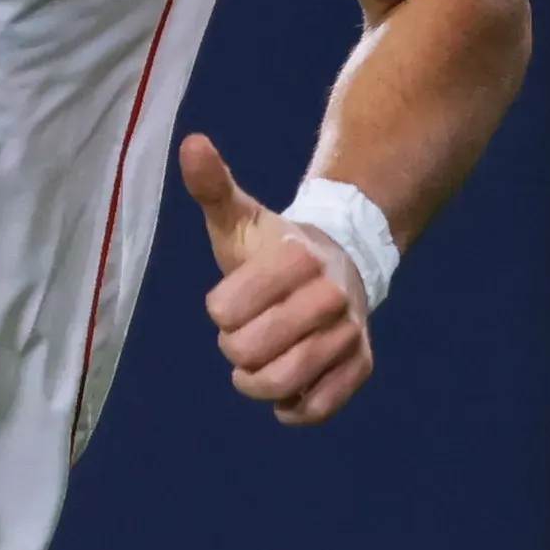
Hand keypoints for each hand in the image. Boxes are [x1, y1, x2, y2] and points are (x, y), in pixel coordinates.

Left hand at [178, 133, 371, 426]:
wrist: (342, 263)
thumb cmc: (274, 247)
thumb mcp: (241, 216)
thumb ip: (212, 185)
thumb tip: (190, 142)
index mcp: (298, 257)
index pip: (227, 310)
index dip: (220, 312)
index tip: (228, 302)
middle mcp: (332, 294)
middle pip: (252, 350)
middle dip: (234, 349)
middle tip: (241, 337)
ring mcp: (350, 331)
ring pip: (284, 382)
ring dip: (256, 383)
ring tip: (254, 369)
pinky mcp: (360, 364)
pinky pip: (319, 406)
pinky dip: (294, 408)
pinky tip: (285, 393)